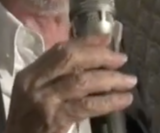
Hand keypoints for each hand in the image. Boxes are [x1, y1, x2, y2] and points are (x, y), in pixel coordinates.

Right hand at [5, 34, 137, 132]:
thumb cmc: (30, 121)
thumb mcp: (36, 92)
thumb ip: (58, 73)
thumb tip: (96, 50)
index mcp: (30, 74)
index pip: (60, 49)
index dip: (86, 42)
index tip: (108, 39)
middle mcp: (34, 84)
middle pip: (71, 59)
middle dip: (100, 56)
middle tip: (122, 59)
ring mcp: (44, 101)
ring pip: (82, 81)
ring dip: (110, 79)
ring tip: (129, 81)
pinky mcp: (54, 120)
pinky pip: (87, 106)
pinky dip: (108, 101)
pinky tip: (123, 100)